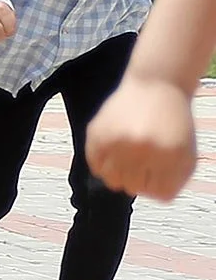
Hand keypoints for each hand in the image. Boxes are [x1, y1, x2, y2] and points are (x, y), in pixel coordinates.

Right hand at [87, 78, 197, 200]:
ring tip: (123, 161)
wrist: (157, 84)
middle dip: (138, 179)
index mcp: (170, 157)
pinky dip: (100, 162)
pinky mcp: (98, 130)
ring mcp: (118, 139)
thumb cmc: (174, 122)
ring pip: (111, 179)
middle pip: (133, 188)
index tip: (157, 172)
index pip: (160, 194)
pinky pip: (93, 162)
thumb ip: (173, 181)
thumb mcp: (186, 153)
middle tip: (139, 164)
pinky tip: (110, 152)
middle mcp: (143, 149)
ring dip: (117, 174)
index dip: (159, 186)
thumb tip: (149, 196)